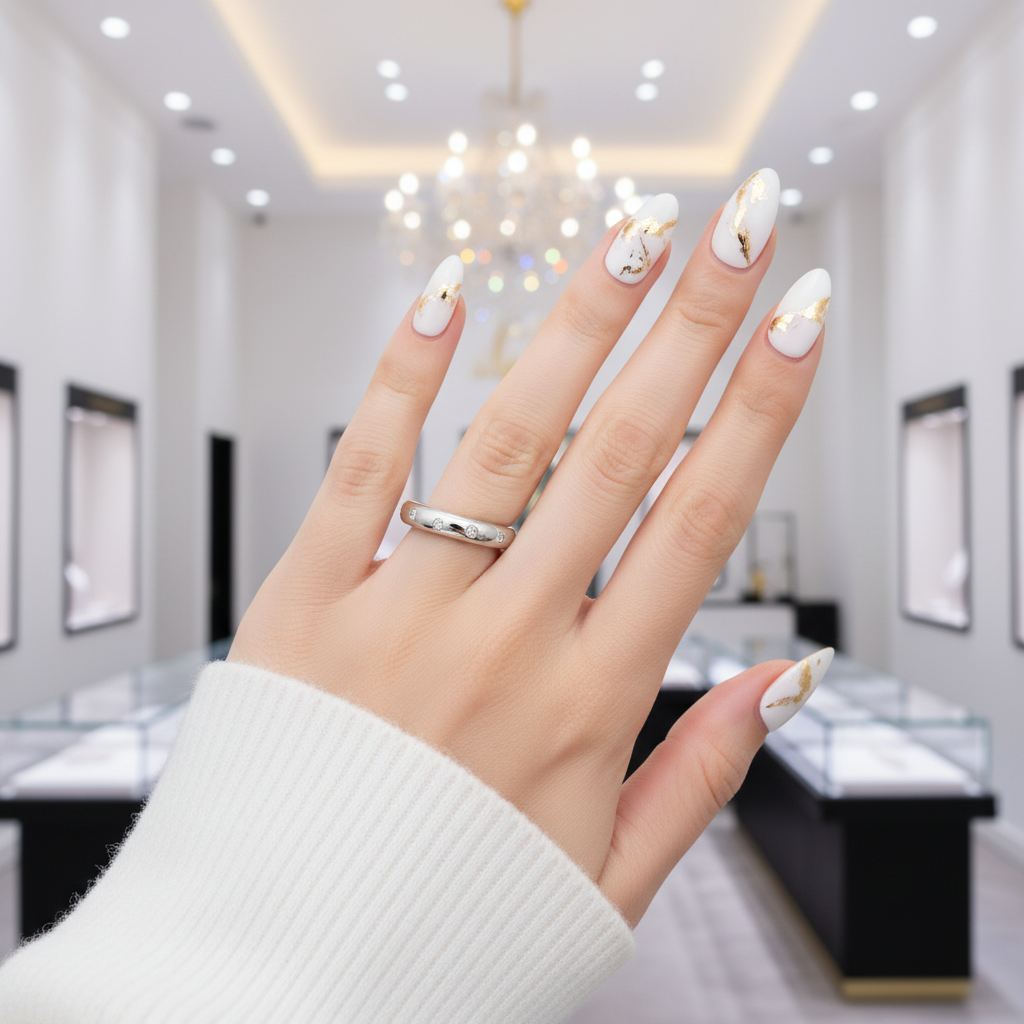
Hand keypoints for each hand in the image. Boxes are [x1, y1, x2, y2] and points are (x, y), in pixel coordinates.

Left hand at [229, 185, 826, 925]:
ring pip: (508, 439)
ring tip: (634, 232)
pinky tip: (452, 296)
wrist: (286, 979)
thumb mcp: (609, 882)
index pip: (703, 520)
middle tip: (741, 227)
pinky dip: (405, 376)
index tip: (800, 322)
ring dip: (579, 323)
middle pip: (623, 449)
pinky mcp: (305, 602)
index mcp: (591, 705)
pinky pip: (362, 468)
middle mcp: (506, 644)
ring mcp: (402, 615)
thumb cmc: (449, 922)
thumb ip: (703, 776)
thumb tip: (784, 682)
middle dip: (695, 324)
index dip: (762, 408)